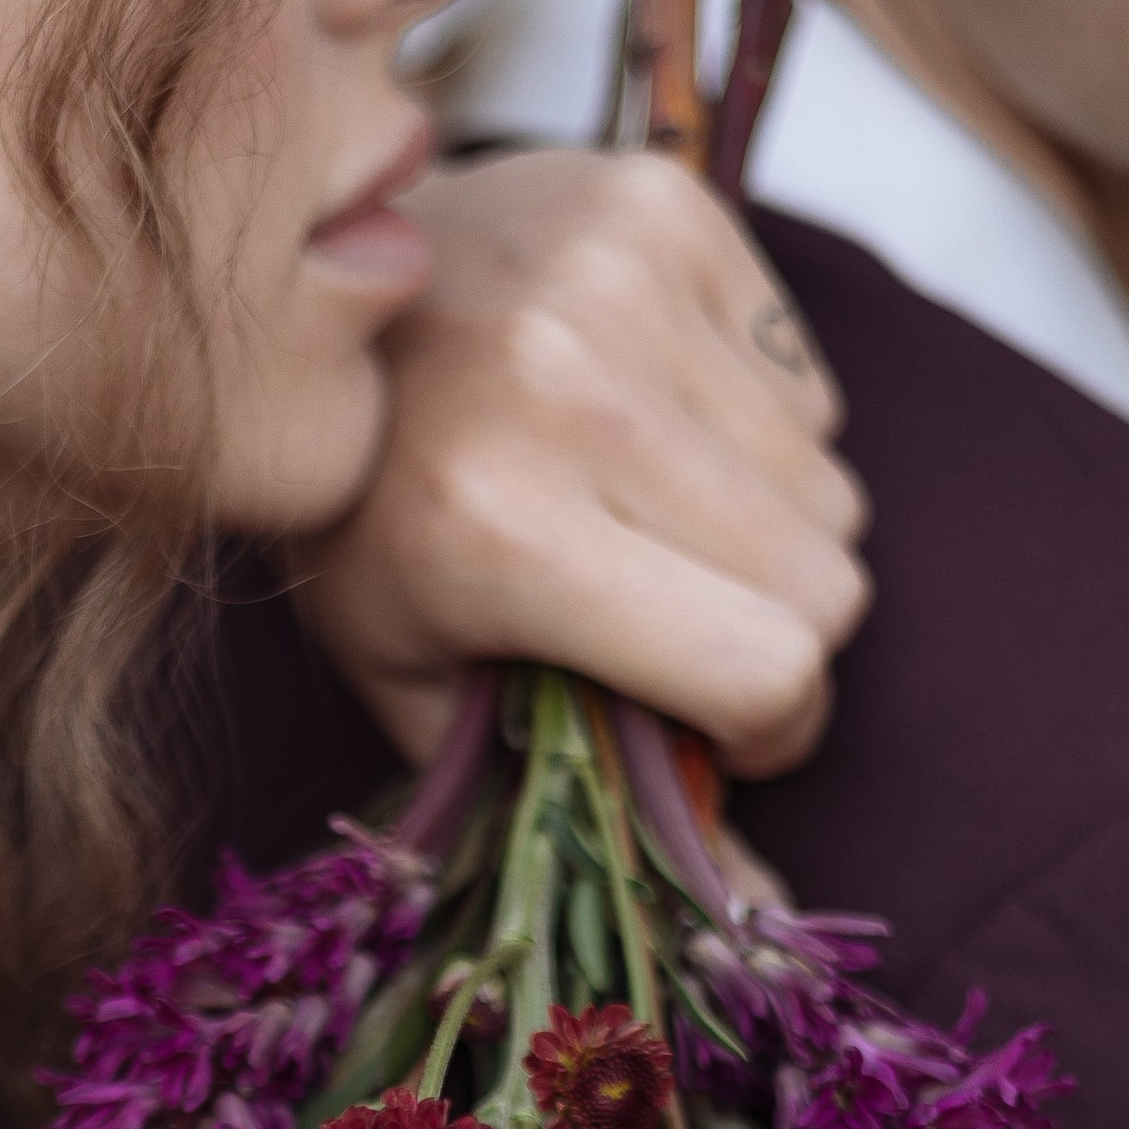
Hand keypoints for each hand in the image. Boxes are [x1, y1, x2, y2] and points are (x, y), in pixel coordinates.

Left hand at [300, 147, 870, 776]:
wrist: (298, 313)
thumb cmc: (367, 528)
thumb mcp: (431, 692)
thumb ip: (587, 807)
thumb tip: (757, 919)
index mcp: (499, 530)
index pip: (769, 667)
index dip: (773, 729)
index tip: (725, 730)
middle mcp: (564, 391)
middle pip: (826, 580)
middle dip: (775, 632)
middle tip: (681, 623)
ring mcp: (619, 283)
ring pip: (830, 482)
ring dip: (764, 527)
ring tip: (642, 506)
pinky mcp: (667, 208)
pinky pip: (809, 379)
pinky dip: (757, 422)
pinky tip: (647, 412)